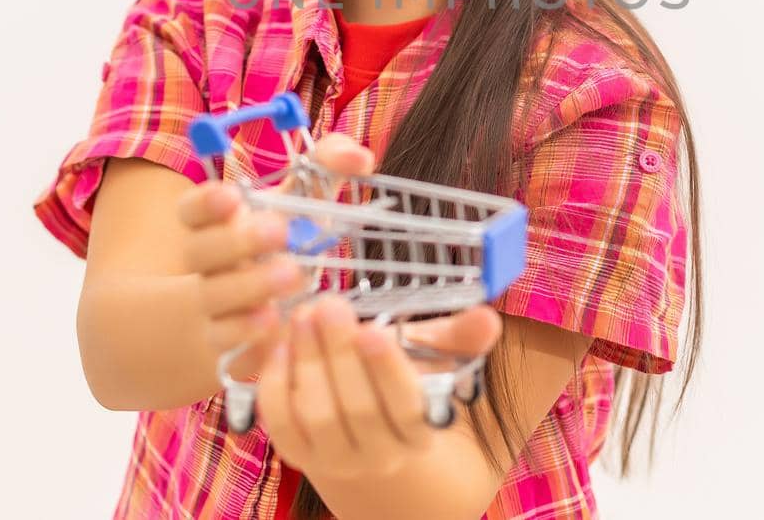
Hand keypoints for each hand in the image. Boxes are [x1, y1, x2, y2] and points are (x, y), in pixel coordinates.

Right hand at [177, 133, 377, 371]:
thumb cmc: (288, 243)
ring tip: (293, 275)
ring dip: (249, 287)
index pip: (191, 209)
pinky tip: (278, 324)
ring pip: (214, 298)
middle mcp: (208, 265)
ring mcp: (213, 307)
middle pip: (199, 252)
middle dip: (237, 240)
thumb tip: (361, 157)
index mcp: (216, 223)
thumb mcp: (305, 203)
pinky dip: (251, 335)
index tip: (234, 194)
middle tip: (280, 231)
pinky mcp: (228, 346)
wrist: (260, 308)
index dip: (205, 201)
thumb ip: (328, 167)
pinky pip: (229, 344)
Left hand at [255, 294, 503, 480]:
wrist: (372, 451)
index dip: (386, 370)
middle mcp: (378, 457)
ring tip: (303, 314)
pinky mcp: (296, 455)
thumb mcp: (437, 364)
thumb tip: (488, 317)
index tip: (371, 329)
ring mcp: (333, 460)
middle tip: (328, 303)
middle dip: (338, 353)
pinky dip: (275, 382)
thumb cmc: (406, 389)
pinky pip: (280, 423)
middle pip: (355, 409)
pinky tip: (280, 343)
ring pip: (315, 415)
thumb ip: (461, 337)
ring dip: (306, 361)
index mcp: (419, 435)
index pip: (405, 407)